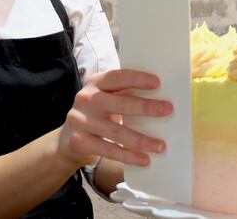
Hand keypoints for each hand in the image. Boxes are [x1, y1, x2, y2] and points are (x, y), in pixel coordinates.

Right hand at [58, 69, 172, 167]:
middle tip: (168, 110)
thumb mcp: (105, 98)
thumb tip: (160, 98)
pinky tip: (144, 159)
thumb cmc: (98, 114)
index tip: (157, 83)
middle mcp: (85, 99)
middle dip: (145, 107)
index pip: (116, 77)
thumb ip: (123, 94)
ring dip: (140, 139)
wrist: (69, 138)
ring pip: (116, 131)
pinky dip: (128, 156)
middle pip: (119, 103)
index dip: (136, 79)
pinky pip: (108, 150)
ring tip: (160, 145)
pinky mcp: (80, 141)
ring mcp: (80, 121)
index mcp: (94, 83)